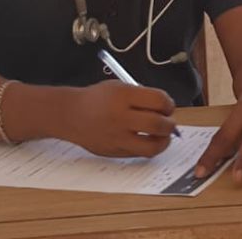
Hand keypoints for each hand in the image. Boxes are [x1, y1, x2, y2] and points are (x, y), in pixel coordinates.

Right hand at [62, 80, 176, 156]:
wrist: (71, 114)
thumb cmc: (97, 99)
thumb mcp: (120, 87)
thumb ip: (142, 96)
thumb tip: (166, 109)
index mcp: (123, 96)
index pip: (158, 100)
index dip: (169, 104)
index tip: (168, 106)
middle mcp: (120, 117)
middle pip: (157, 125)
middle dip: (170, 125)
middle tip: (169, 122)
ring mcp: (117, 137)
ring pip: (151, 147)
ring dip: (163, 141)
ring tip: (163, 136)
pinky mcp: (114, 152)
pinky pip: (138, 154)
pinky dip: (148, 148)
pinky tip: (147, 141)